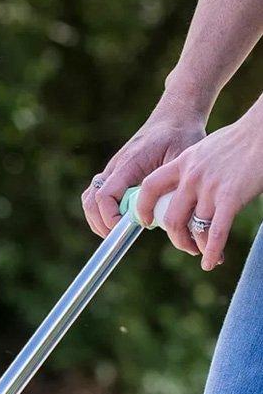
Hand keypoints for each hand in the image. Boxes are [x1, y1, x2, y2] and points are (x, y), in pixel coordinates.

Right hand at [81, 97, 207, 237]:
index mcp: (129, 163)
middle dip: (100, 223)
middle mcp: (115, 168)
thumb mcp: (184, 159)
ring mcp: (113, 171)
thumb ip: (173, 186)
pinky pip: (98, 196)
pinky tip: (121, 221)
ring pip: (90, 199)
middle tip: (119, 239)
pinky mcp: (116, 175)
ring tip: (117, 234)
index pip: (105, 195)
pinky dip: (102, 211)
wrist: (174, 117)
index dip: (110, 217)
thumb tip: (169, 217)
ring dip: (98, 219)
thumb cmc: (182, 135)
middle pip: (91, 201)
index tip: (126, 229)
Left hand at [137, 105, 262, 269]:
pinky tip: (210, 263)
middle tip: (186, 245)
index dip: (143, 208)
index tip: (145, 221)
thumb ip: (194, 168)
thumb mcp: (206, 150)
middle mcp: (192, 177)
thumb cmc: (240, 140)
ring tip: (203, 252)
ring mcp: (210, 188)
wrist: (262, 131)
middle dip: (177, 239)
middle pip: (171, 218)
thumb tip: (189, 188)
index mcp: (183, 162)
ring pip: (194, 229)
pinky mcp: (231, 198)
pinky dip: (212, 252)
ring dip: (198, 246)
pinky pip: (216, 232)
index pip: (149, 187)